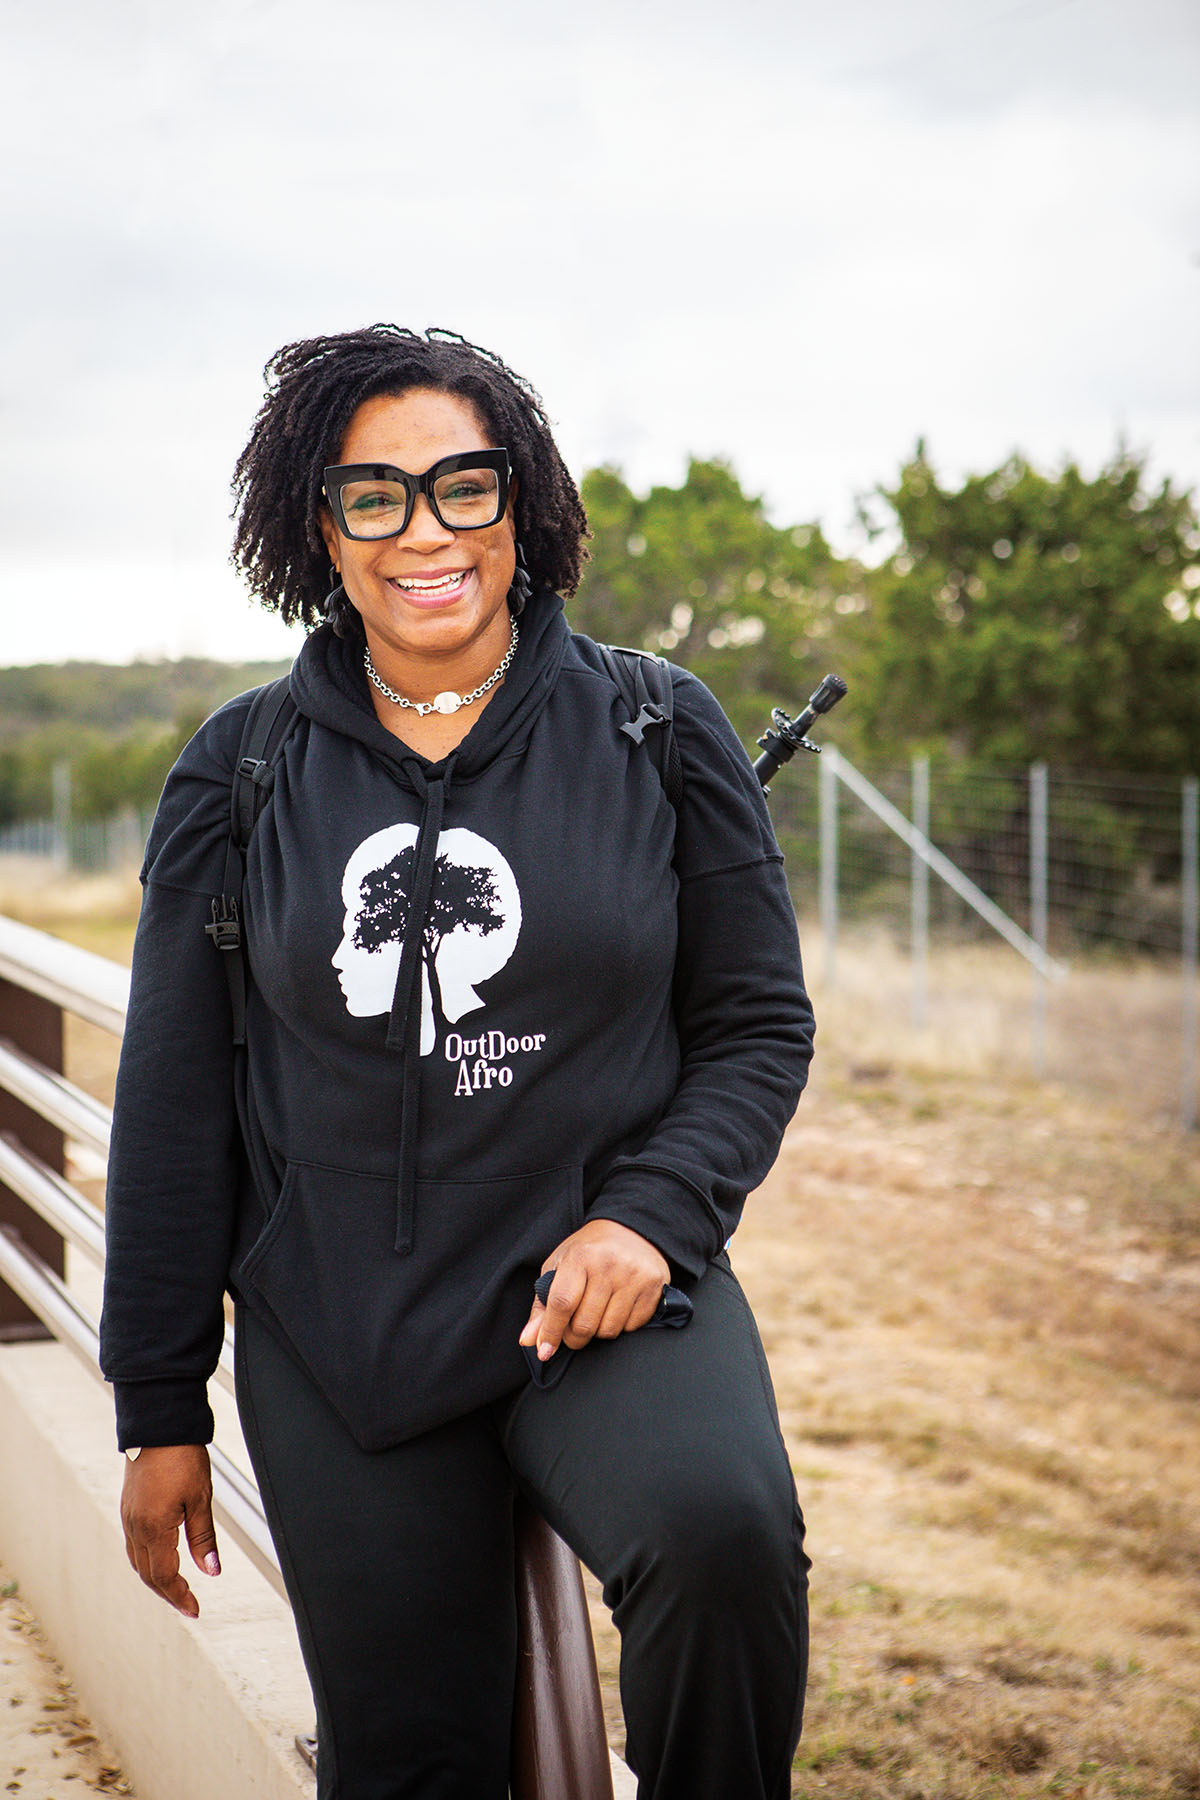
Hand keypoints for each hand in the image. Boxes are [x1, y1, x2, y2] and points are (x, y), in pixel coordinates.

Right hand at [120, 1444, 219, 1618]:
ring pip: (138, 1560)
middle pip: (148, 1574)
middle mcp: (135, 1527)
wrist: (158, 1425)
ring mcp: (128, 1517)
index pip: (164, 1576)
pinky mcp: (128, 1507)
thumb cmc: (181, 1456)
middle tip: (188, 1604)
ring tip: (176, 1587)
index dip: (179, 1596)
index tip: (194, 1609)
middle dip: (168, 1592)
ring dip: (155, 1578)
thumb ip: (203, 1538)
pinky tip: (160, 1558)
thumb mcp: (200, 1498)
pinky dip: (147, 1559)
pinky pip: (134, 1544)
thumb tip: (212, 1571)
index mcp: (153, 1528)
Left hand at [519, 1219, 669, 1363]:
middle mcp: (609, 1265)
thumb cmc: (589, 1250)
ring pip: (608, 1331)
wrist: (632, 1229)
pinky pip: (631, 1328)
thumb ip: (542, 1304)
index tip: (545, 1350)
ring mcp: (634, 1277)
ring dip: (597, 1332)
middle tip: (573, 1329)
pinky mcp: (653, 1287)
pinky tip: (617, 1308)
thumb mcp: (559, 1266)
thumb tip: (529, 1341)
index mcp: (580, 1256)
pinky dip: (620, 1327)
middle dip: (573, 1337)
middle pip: (584, 1324)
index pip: (562, 1303)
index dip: (551, 1331)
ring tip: (596, 1313)